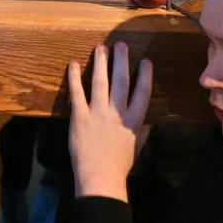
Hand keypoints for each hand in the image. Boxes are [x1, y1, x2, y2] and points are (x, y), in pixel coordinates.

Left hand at [67, 42, 152, 201]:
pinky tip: (74, 64)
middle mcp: (118, 113)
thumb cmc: (119, 166)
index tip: (146, 61)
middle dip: (122, 61)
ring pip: (101, 82)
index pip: (143, 93)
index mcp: (134, 121)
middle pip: (122, 82)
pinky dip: (75, 77)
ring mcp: (98, 113)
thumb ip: (141, 130)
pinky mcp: (80, 116)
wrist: (100, 177)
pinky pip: (77, 92)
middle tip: (121, 44)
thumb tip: (148, 120)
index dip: (145, 76)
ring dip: (101, 63)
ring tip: (101, 47)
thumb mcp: (136, 147)